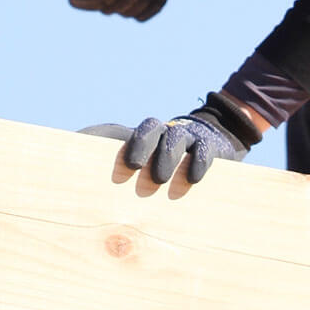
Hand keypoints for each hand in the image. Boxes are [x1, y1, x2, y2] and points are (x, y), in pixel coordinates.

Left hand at [79, 91, 262, 183]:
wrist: (216, 142)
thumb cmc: (172, 164)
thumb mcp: (151, 163)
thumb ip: (126, 168)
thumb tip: (94, 180)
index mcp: (151, 135)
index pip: (137, 130)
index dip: (131, 142)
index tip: (124, 162)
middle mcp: (168, 132)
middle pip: (153, 129)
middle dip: (143, 145)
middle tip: (135, 167)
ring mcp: (189, 137)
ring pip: (176, 138)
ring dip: (166, 155)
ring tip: (159, 178)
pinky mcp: (211, 147)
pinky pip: (203, 151)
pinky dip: (197, 162)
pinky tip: (191, 178)